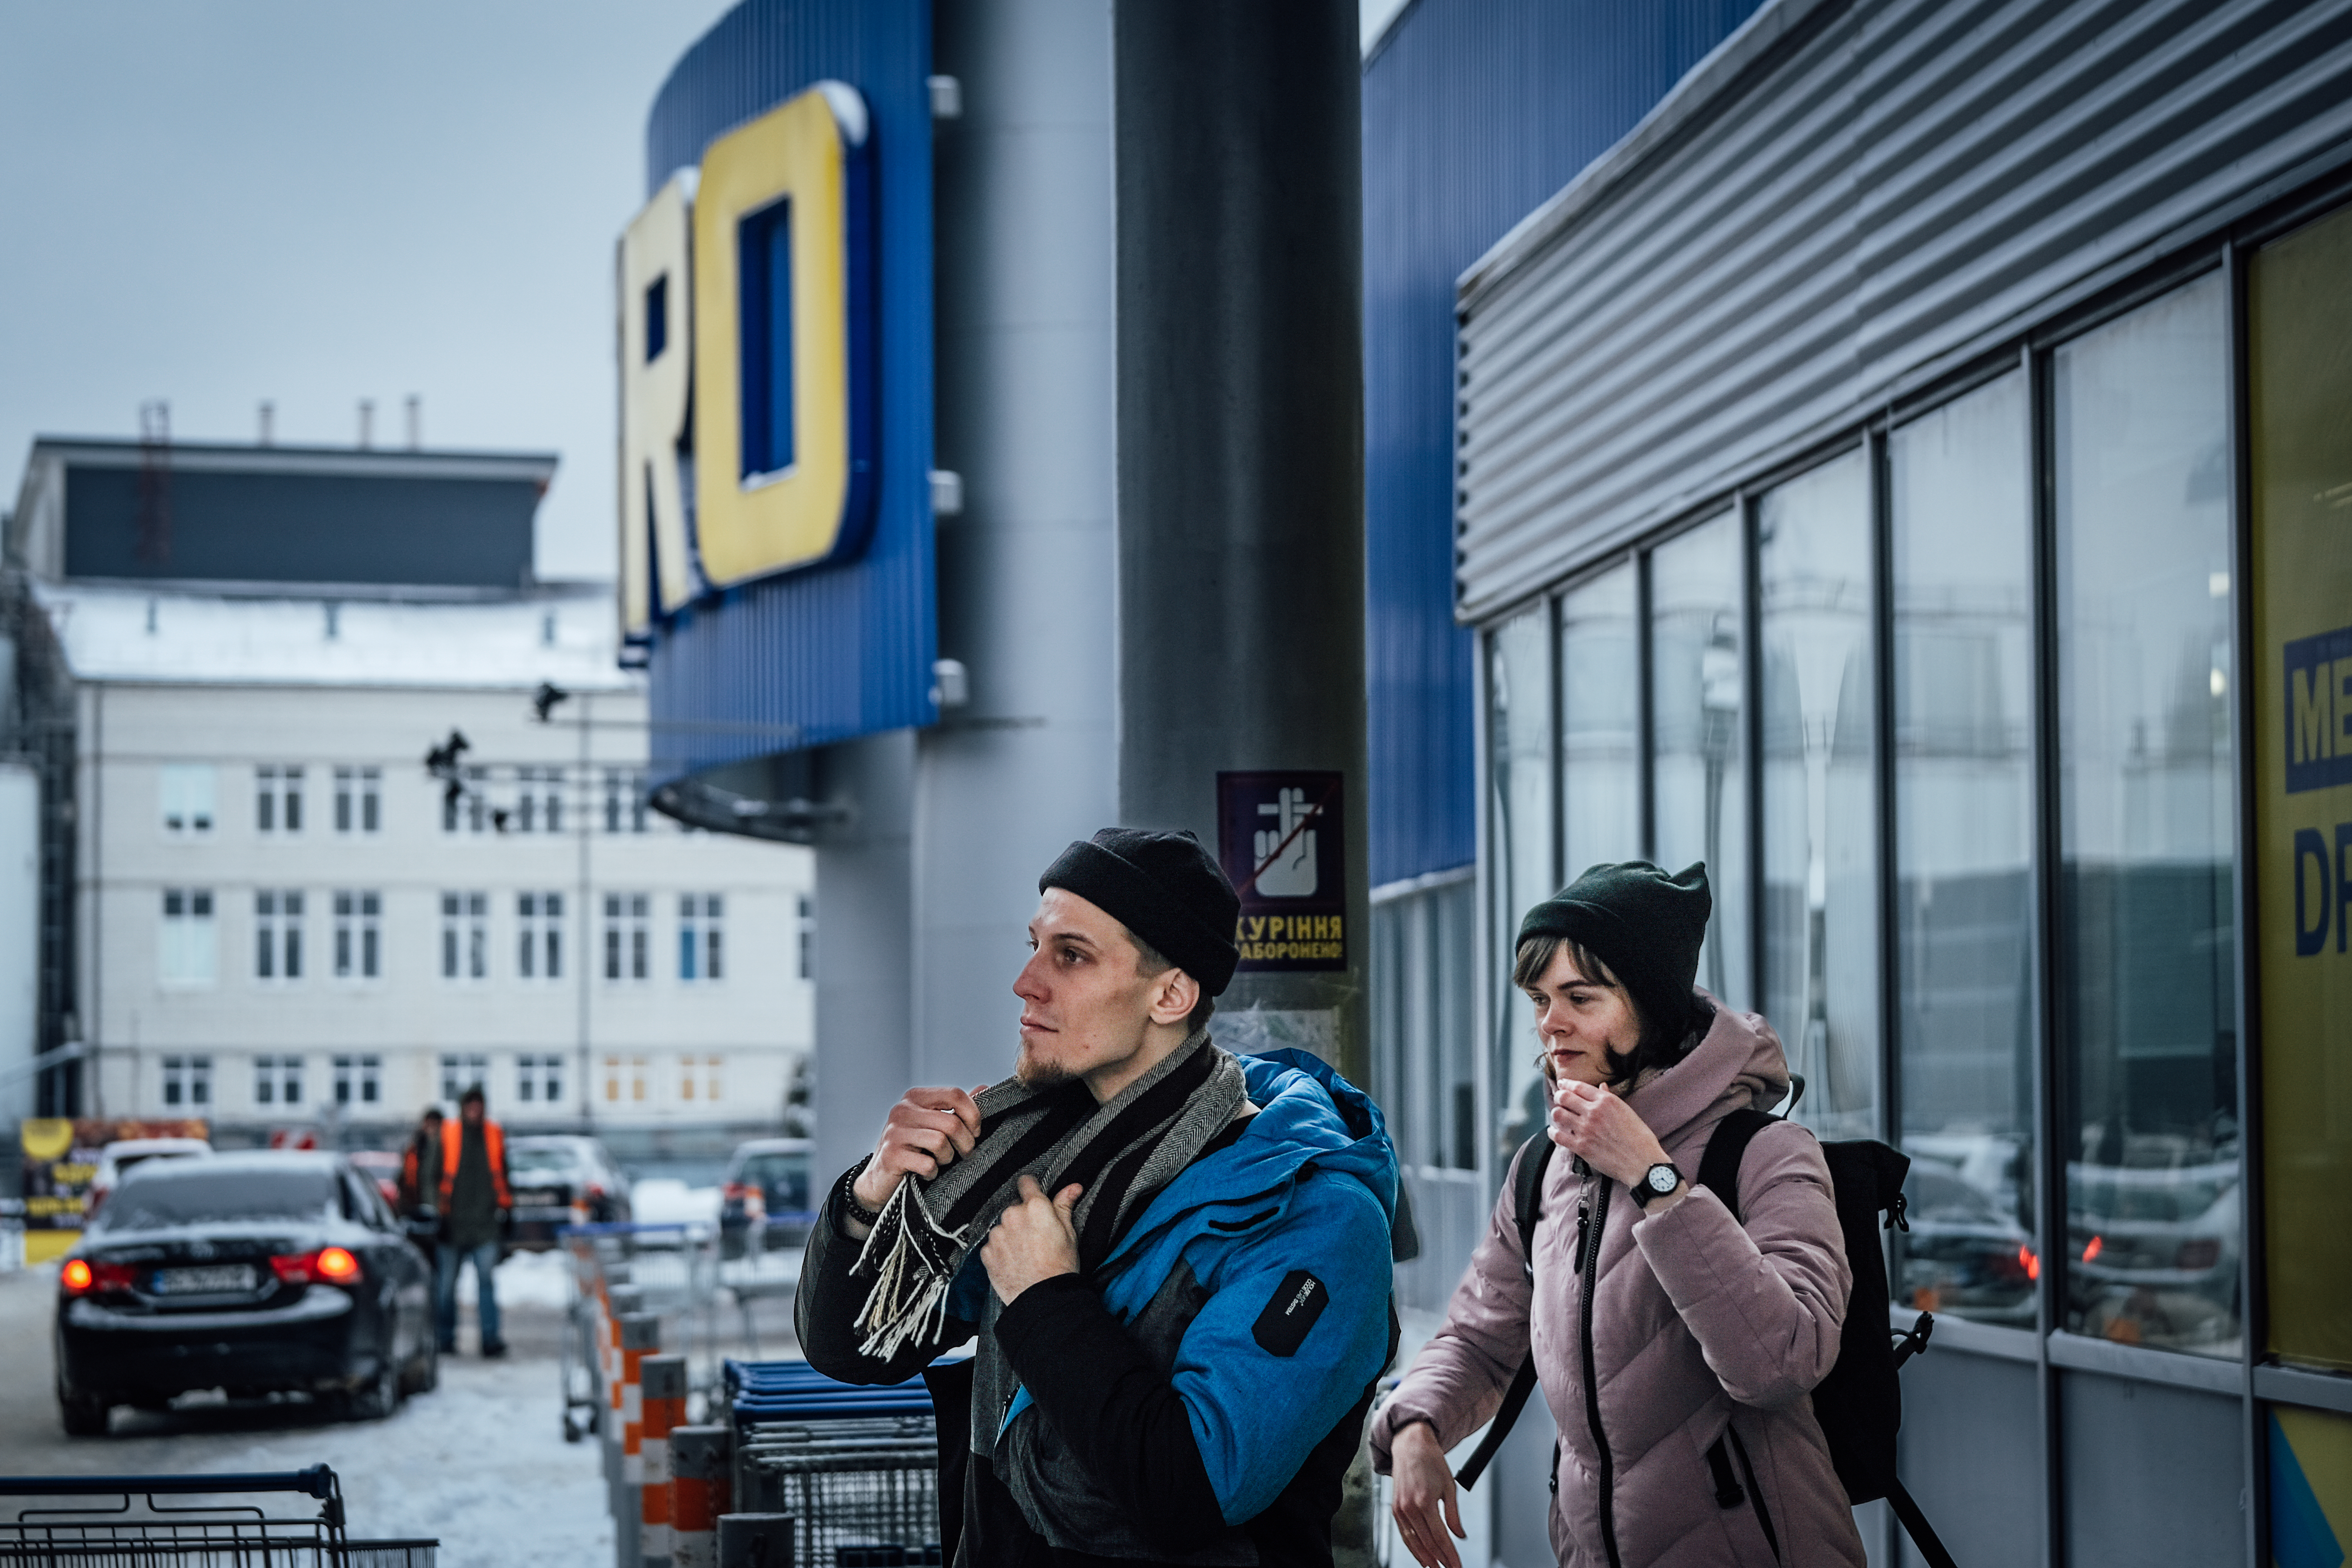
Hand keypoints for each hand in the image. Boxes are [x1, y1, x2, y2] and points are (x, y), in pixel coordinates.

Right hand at [853, 1084, 986, 1211]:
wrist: (880, 1179)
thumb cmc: (913, 1149)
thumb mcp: (934, 1124)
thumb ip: (957, 1107)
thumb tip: (983, 1088)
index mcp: (916, 1097)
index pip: (955, 1094)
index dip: (973, 1114)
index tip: (975, 1131)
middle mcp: (903, 1109)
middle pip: (952, 1122)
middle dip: (965, 1143)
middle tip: (962, 1153)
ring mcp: (894, 1132)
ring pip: (941, 1142)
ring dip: (947, 1158)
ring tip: (939, 1161)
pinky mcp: (891, 1155)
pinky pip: (928, 1164)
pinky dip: (933, 1172)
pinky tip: (925, 1172)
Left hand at [979, 1174, 1081, 1304]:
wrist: (1044, 1298)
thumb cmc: (1060, 1266)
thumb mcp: (1069, 1233)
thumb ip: (1065, 1206)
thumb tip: (1073, 1187)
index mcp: (1036, 1207)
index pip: (1026, 1183)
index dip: (1030, 1188)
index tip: (1032, 1195)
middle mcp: (1013, 1215)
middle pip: (1015, 1208)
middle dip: (1023, 1218)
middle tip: (1035, 1236)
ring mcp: (997, 1234)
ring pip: (1002, 1227)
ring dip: (1010, 1235)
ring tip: (1025, 1253)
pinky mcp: (987, 1252)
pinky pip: (992, 1246)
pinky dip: (1001, 1251)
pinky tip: (1014, 1262)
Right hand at [1390, 1420, 1465, 1567]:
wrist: (1411, 1445)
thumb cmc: (1431, 1461)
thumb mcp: (1449, 1486)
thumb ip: (1454, 1515)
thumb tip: (1459, 1535)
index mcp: (1425, 1500)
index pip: (1440, 1537)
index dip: (1450, 1555)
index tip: (1457, 1565)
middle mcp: (1409, 1507)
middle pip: (1427, 1543)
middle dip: (1440, 1560)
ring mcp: (1400, 1509)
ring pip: (1413, 1542)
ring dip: (1425, 1558)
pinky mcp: (1395, 1509)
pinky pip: (1404, 1534)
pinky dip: (1412, 1548)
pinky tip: (1420, 1555)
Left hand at [1547, 1079, 1670, 1192]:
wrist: (1643, 1163)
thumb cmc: (1639, 1138)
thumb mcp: (1627, 1112)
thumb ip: (1611, 1098)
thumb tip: (1601, 1086)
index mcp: (1606, 1101)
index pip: (1578, 1086)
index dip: (1566, 1084)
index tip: (1562, 1085)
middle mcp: (1594, 1112)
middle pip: (1564, 1097)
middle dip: (1559, 1096)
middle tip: (1559, 1100)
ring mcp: (1586, 1129)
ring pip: (1558, 1114)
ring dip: (1556, 1114)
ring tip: (1559, 1116)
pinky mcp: (1581, 1147)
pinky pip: (1558, 1135)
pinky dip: (1553, 1132)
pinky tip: (1554, 1131)